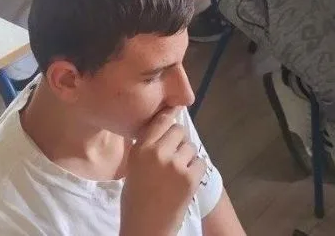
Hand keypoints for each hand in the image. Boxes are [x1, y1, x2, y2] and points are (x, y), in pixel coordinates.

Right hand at [121, 109, 206, 235]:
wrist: (146, 226)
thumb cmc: (136, 198)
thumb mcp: (134, 166)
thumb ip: (147, 146)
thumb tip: (164, 126)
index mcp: (140, 148)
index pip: (160, 121)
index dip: (170, 115)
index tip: (176, 109)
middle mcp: (157, 152)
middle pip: (179, 131)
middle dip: (179, 141)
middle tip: (174, 156)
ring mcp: (175, 164)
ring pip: (191, 147)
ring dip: (188, 156)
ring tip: (178, 172)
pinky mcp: (190, 177)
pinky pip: (200, 162)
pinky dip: (196, 170)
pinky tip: (186, 181)